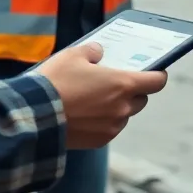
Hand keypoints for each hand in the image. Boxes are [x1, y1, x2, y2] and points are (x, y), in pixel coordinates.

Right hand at [32, 42, 168, 148]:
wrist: (34, 118)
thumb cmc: (56, 82)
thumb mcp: (73, 55)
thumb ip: (92, 51)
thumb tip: (98, 53)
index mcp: (123, 85)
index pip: (157, 81)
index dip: (157, 75)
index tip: (154, 71)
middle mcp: (123, 109)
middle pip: (141, 99)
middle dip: (133, 91)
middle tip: (115, 83)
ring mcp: (112, 127)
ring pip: (124, 115)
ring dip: (117, 108)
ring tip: (95, 99)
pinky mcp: (99, 142)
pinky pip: (109, 129)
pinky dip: (103, 122)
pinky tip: (85, 114)